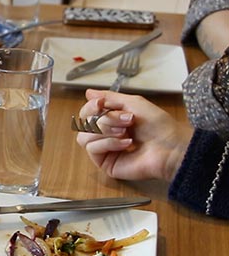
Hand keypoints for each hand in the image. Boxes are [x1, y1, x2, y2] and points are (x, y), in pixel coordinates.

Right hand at [75, 89, 190, 181]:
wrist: (170, 146)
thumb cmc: (158, 125)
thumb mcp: (133, 103)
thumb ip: (109, 97)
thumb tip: (88, 92)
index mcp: (111, 120)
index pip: (86, 113)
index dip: (90, 107)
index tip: (101, 104)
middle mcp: (105, 134)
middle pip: (84, 123)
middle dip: (105, 119)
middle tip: (127, 120)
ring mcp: (104, 150)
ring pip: (84, 137)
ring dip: (105, 131)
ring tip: (126, 132)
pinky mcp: (105, 163)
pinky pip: (92, 149)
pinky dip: (109, 143)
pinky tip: (126, 143)